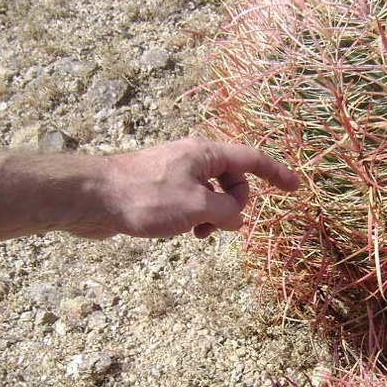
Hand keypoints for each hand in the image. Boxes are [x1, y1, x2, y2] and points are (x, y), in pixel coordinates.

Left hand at [74, 137, 300, 239]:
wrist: (91, 198)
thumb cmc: (145, 198)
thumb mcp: (198, 207)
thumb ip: (227, 212)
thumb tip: (235, 219)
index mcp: (206, 153)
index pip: (253, 160)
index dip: (277, 173)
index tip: (295, 188)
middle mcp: (193, 158)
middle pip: (233, 182)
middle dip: (235, 207)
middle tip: (218, 226)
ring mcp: (176, 173)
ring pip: (212, 196)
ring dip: (213, 217)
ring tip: (197, 233)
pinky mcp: (160, 189)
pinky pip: (193, 203)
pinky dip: (196, 218)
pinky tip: (182, 232)